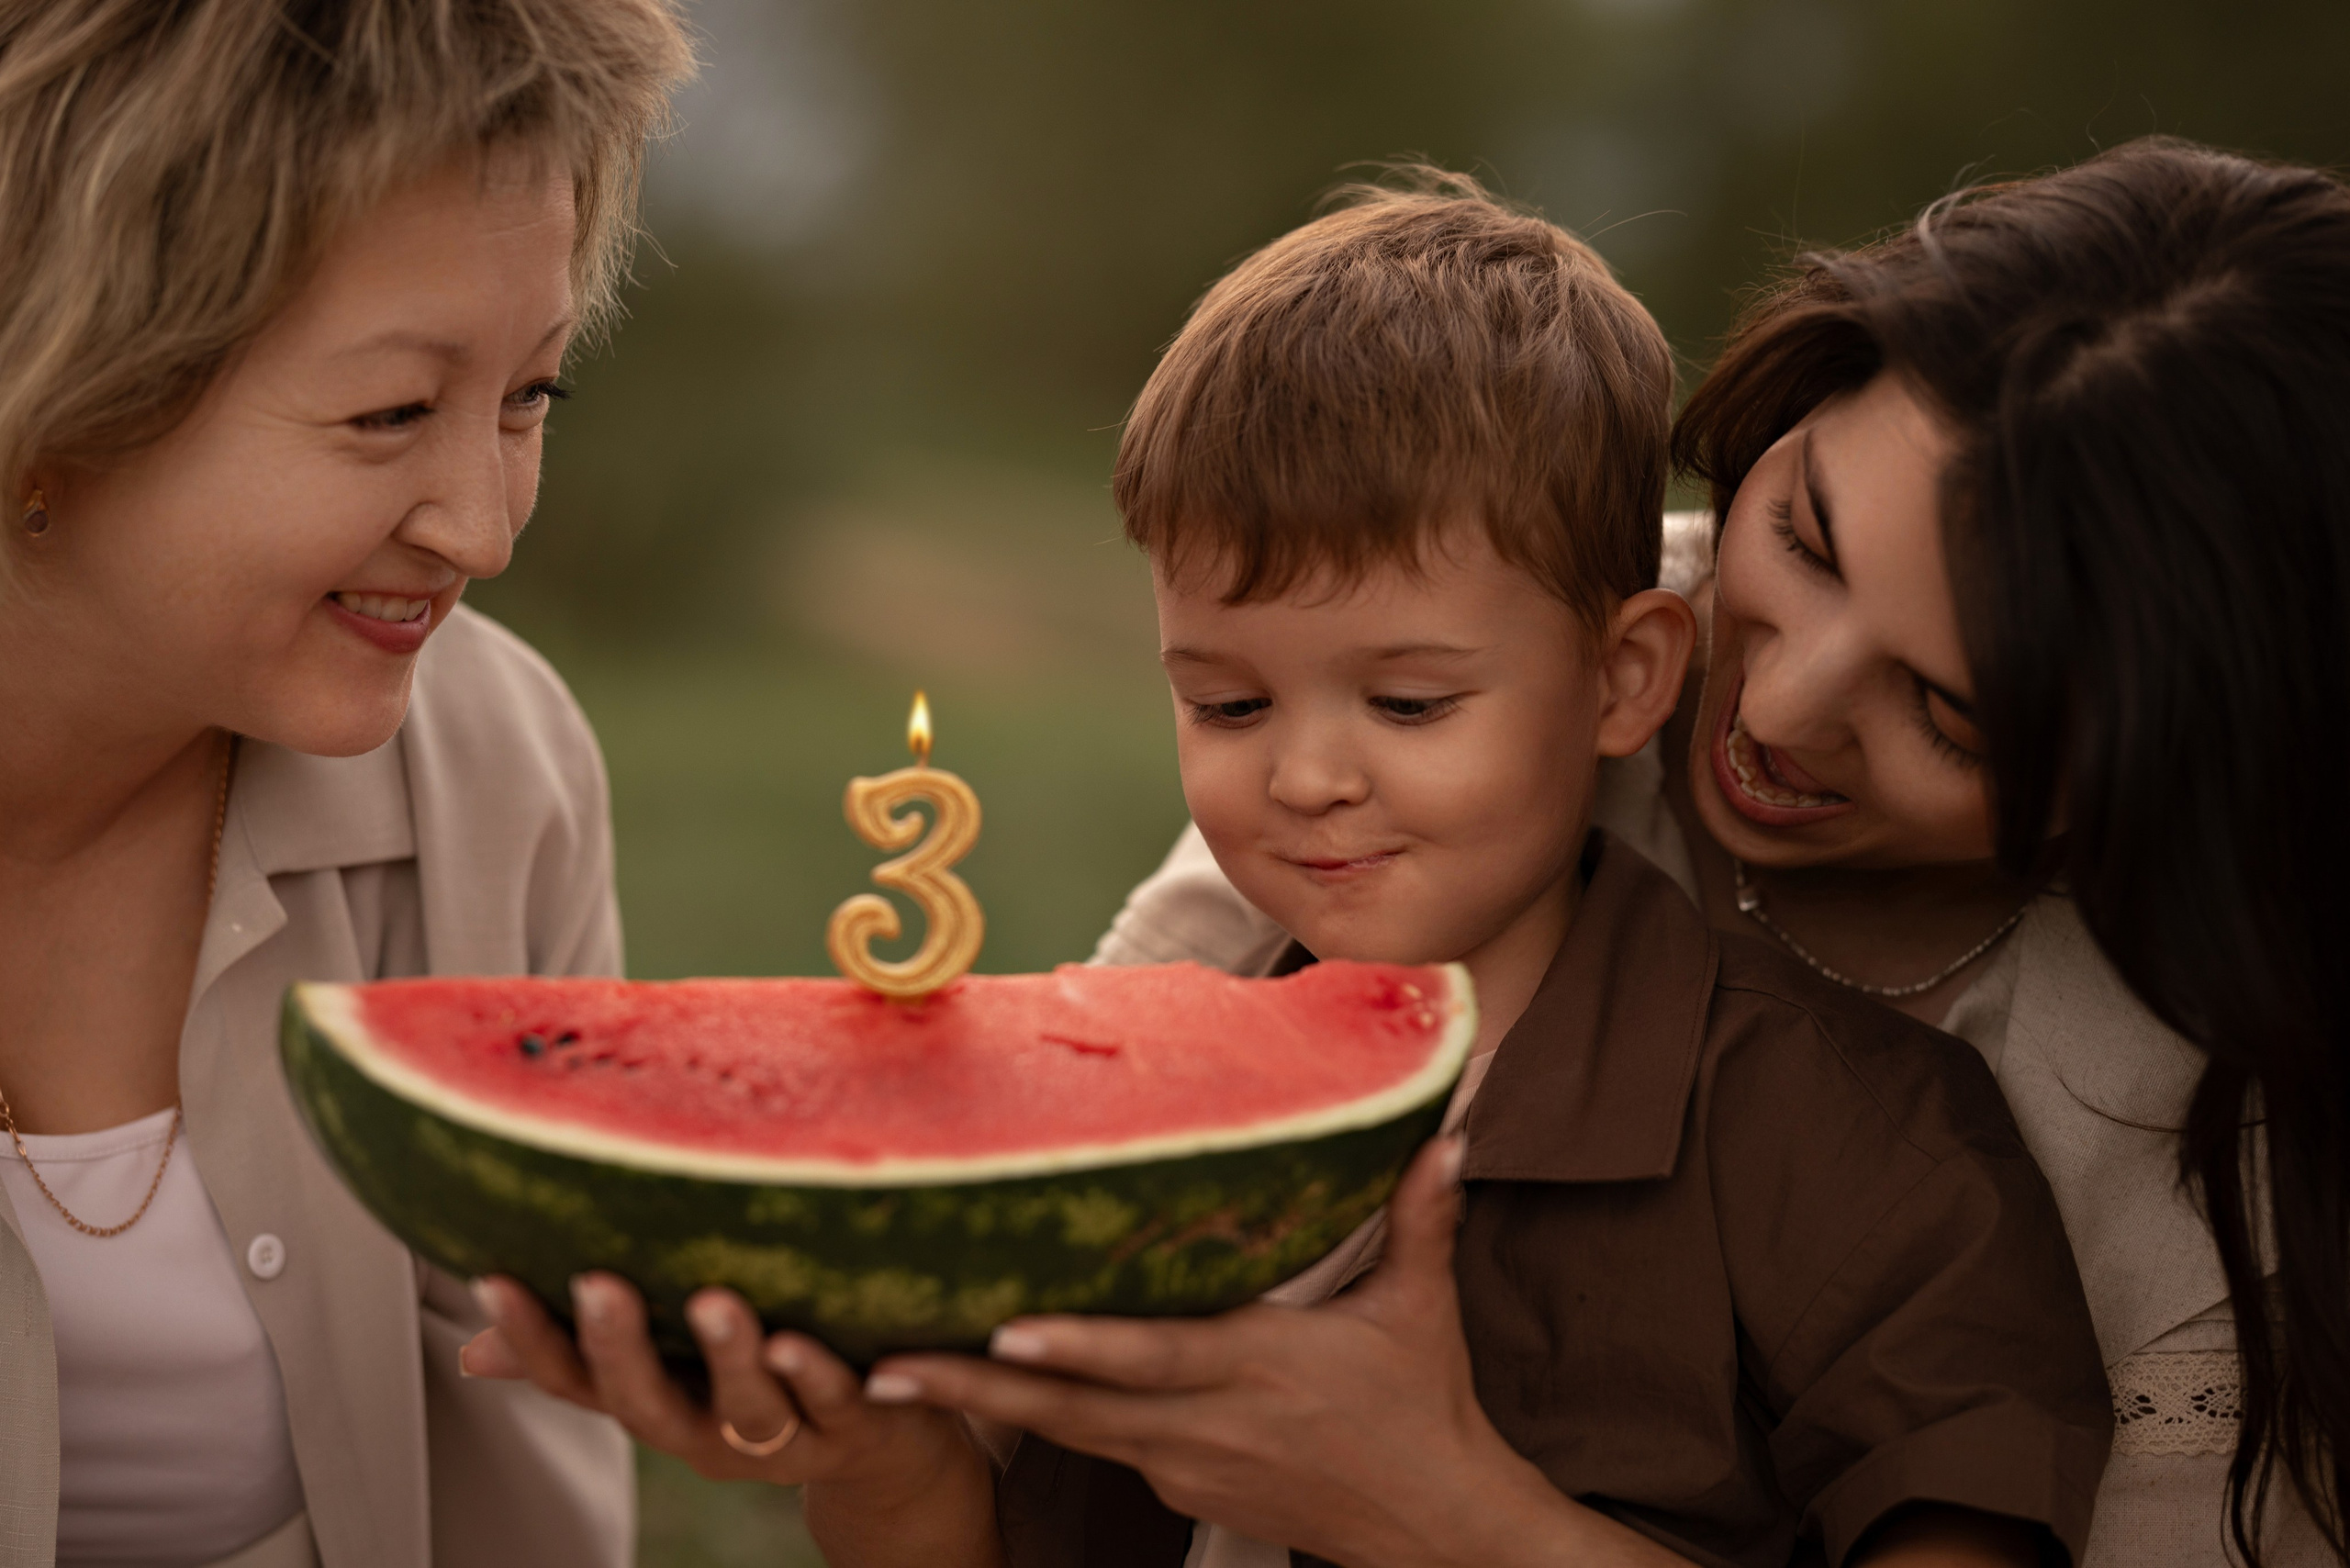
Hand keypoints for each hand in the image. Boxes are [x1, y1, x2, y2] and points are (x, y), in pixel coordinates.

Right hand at [463, 1275, 1002, 1566]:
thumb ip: (591, 1352)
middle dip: (619, 1350)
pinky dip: (818, 1374)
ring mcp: (783, 1437)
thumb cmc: (768, 1387)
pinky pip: (834, 1403)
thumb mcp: (677, 1370)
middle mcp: (709, 1432)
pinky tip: (802, 1340)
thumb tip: (477, 1345)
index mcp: (662, 1403)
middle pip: (648, 1407)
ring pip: (747, 1407)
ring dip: (729, 1357)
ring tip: (713, 1302)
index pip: (577, 1381)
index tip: (493, 1279)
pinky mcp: (855, 1424)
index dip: (532, 1339)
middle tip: (597, 1286)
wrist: (884, 1454)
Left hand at [868, 1138, 1669, 1567]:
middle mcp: (1208, 1423)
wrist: (1433, 1529)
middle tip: (884, 1368)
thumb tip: (1445, 1134)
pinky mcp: (1180, 1486)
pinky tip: (977, 1396)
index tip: (1004, 1333)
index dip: (1078, 1350)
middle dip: (975, 1390)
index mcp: (1260, 1369)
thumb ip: (1421, 1217)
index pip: (1153, 1359)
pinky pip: (1094, 1449)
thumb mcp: (1423, 1311)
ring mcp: (1186, 1465)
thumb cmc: (1424, 1409)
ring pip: (1068, 1434)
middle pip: (1075, 1410)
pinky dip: (1033, 1424)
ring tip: (892, 1379)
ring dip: (982, 1409)